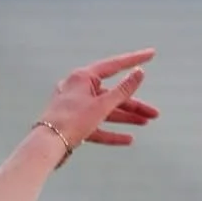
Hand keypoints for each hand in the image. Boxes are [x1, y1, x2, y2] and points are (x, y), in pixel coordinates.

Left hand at [39, 49, 158, 161]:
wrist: (47, 146)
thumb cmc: (72, 121)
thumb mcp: (102, 105)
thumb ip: (123, 90)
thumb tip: (139, 72)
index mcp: (83, 78)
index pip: (114, 65)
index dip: (134, 60)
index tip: (151, 54)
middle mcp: (78, 89)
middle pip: (112, 95)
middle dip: (134, 105)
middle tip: (155, 113)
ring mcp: (75, 108)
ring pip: (106, 111)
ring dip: (126, 118)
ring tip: (145, 123)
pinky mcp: (73, 125)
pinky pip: (96, 127)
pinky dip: (111, 133)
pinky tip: (128, 140)